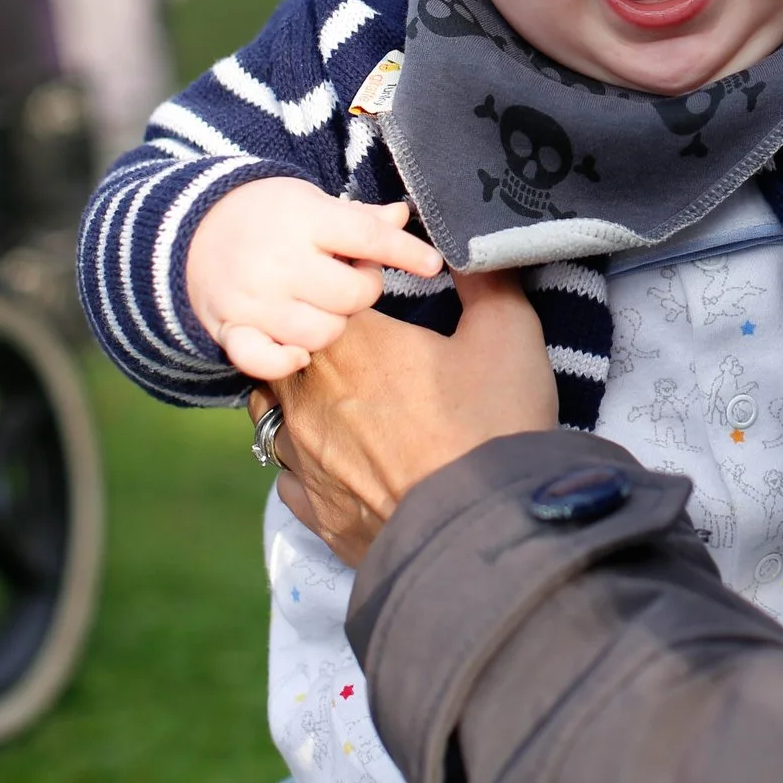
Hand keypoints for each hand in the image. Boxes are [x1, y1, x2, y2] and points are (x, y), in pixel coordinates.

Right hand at [187, 177, 439, 378]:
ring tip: (323, 305)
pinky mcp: (231, 329)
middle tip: (352, 277)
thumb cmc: (268, 214)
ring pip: (321, 333)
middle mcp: (279, 260)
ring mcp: (253, 299)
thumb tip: (401, 216)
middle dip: (364, 290)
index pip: (368, 238)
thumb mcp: (311, 202)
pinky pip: (265, 361)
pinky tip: (298, 348)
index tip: (433, 263)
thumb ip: (359, 217)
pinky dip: (286, 360)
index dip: (406, 252)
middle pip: (351, 295)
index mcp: (304, 219)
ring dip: (333, 323)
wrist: (191, 230)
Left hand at [259, 272, 557, 564]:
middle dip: (316, 343)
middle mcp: (307, 397)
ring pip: (275, 414)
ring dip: (300, 402)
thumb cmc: (493, 424)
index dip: (351, 291)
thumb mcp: (508, 334)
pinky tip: (343, 462)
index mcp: (349, 342)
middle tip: (362, 348)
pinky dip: (309, 463)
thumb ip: (485, 281)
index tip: (378, 295)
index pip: (325, 294)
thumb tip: (472, 250)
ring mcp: (302, 460)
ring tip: (344, 404)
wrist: (481, 533)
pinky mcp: (312, 512)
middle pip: (288, 350)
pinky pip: (290, 476)